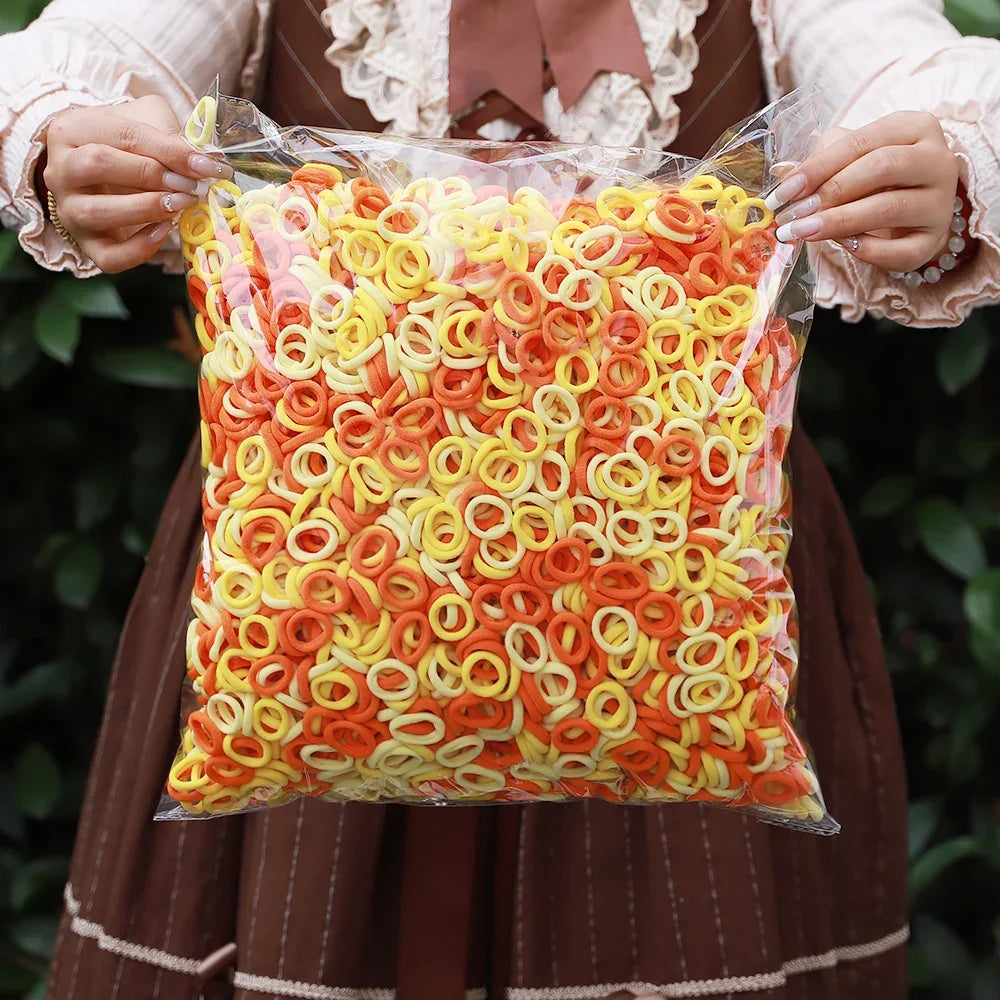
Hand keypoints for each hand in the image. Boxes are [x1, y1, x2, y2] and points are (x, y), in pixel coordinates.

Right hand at [41, 95, 231, 272]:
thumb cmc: (132, 145)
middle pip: (97, 165)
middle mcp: (60, 169)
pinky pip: (109, 257)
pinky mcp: (87, 245)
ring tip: (180, 205)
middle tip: (189, 184)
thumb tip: (207, 164)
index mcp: (71, 130)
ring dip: (146, 209)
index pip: (121, 135)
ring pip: (96, 212)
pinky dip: (140, 248)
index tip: (205, 166)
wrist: (113, 176)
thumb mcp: (149, 124)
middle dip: (151, 175)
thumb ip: (172, 137)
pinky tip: (164, 231)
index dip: (168, 151)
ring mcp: (69, 210)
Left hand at [765, 111, 958, 272]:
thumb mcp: (847, 160)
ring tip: (804, 231)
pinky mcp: (935, 239)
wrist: (908, 213)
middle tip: (793, 214)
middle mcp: (937, 160)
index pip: (861, 142)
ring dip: (840, 222)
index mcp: (914, 128)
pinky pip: (901, 250)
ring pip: (891, 208)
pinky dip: (868, 250)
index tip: (784, 192)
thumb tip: (781, 173)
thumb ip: (818, 163)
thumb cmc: (874, 179)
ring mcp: (940, 202)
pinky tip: (842, 245)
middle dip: (830, 193)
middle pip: (882, 168)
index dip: (818, 168)